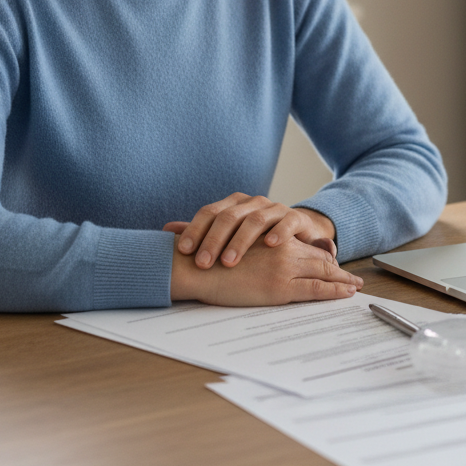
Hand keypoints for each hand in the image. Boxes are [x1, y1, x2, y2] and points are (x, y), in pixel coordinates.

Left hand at [163, 193, 336, 268]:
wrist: (299, 232)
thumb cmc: (258, 237)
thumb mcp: (229, 234)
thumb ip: (201, 232)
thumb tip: (166, 231)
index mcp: (233, 205)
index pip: (209, 213)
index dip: (195, 230)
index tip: (184, 251)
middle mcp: (253, 203)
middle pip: (229, 217)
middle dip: (213, 240)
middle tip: (203, 263)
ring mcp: (275, 209)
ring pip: (256, 219)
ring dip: (240, 240)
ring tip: (229, 261)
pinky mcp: (296, 218)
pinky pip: (287, 221)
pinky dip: (279, 231)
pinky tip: (270, 245)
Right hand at [170, 235, 362, 305]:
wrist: (195, 266)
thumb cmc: (209, 259)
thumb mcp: (234, 245)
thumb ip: (250, 249)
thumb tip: (257, 254)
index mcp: (273, 239)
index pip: (305, 249)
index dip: (323, 257)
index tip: (335, 263)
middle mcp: (283, 249)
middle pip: (320, 260)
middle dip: (339, 271)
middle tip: (354, 279)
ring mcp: (284, 267)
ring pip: (323, 273)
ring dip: (342, 281)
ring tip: (355, 287)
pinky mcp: (280, 287)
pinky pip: (315, 289)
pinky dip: (334, 291)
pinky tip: (346, 293)